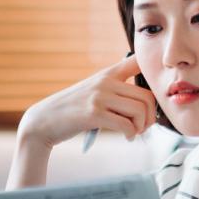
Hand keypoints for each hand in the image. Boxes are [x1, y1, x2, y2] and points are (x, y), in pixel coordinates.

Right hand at [16, 55, 156, 148]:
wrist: (44, 121)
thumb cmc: (73, 110)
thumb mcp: (93, 91)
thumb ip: (116, 91)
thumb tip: (148, 105)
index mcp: (107, 74)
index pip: (137, 61)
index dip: (153, 71)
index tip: (155, 92)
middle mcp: (105, 81)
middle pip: (147, 96)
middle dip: (151, 116)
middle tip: (144, 126)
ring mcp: (99, 97)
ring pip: (140, 110)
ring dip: (142, 126)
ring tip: (134, 132)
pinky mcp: (94, 114)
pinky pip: (126, 124)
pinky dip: (131, 134)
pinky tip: (127, 137)